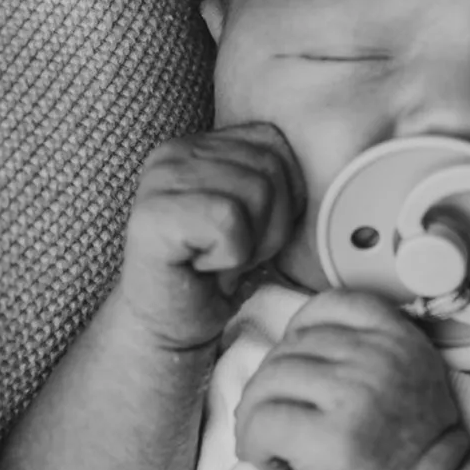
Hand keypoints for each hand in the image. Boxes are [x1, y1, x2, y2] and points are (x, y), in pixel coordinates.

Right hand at [117, 127, 303, 348]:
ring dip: (249, 244)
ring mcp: (158, 182)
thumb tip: (316, 169)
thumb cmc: (212, 274)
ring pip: (256, 193)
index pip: (273, 143)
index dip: (282, 196)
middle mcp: (172, 155)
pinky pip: (229, 223)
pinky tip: (201, 268)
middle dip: (269, 225)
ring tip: (217, 261)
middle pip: (270, 168)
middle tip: (233, 254)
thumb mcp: (250, 216)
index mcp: (195, 146)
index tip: (249, 232)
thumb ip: (268, 180)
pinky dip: (229, 258)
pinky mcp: (153, 217)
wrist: (168, 327)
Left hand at [232, 289, 467, 469]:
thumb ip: (364, 351)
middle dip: (269, 385)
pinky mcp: (330, 438)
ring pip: (268, 381)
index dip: (298, 334)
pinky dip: (251, 443)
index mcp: (398, 338)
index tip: (295, 370)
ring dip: (253, 415)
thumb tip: (288, 350)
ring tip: (265, 444)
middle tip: (270, 422)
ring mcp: (354, 395)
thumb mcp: (407, 378)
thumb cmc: (410, 452)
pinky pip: (263, 421)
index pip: (329, 306)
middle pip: (289, 347)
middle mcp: (378, 358)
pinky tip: (267, 463)